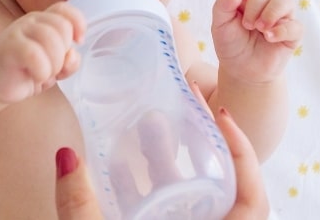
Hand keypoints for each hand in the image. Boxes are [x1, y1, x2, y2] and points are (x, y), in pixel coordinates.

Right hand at [0, 2, 85, 103]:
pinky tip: (35, 77)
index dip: (78, 23)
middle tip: (53, 67)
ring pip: (51, 41)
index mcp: (43, 20)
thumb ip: (68, 61)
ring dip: (54, 65)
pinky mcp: (9, 47)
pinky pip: (35, 55)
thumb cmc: (26, 71)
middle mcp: (31, 22)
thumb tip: (72, 55)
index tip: (78, 42)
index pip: (64, 9)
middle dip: (64, 53)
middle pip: (63, 27)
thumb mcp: (54, 66)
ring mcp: (18, 31)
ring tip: (43, 74)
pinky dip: (42, 71)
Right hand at [54, 106, 268, 219]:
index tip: (219, 115)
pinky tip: (122, 172)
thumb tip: (67, 156)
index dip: (241, 152)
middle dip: (192, 143)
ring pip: (188, 199)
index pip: (253, 195)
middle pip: (218, 185)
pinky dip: (148, 192)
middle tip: (169, 109)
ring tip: (140, 128)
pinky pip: (167, 214)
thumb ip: (81, 205)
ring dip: (166, 163)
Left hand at [211, 0, 301, 82]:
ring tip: (259, 28)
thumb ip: (223, 6)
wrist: (241, 70)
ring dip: (271, 12)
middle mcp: (264, 3)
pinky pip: (295, 25)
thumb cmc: (230, 44)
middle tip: (247, 25)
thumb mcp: (219, 25)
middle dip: (254, 5)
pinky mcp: (292, 34)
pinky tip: (269, 38)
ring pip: (285, 0)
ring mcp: (280, 17)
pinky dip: (282, 30)